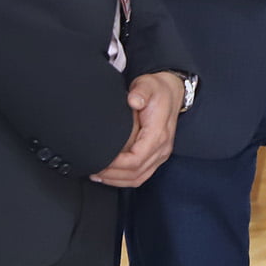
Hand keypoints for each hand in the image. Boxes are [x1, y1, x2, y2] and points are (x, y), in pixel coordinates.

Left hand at [95, 70, 183, 186]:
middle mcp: (162, 148)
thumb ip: (141, 92)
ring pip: (139, 178)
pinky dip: (125, 179)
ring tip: (98, 175)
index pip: (136, 159)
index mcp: (158, 134)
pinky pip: (142, 175)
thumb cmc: (158, 91)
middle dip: (112, 175)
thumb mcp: (148, 85)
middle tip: (94, 169)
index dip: (116, 165)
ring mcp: (160, 154)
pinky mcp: (156, 156)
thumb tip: (134, 100)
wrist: (172, 92)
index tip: (101, 161)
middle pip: (136, 173)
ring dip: (117, 180)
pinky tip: (111, 176)